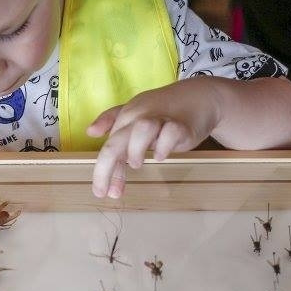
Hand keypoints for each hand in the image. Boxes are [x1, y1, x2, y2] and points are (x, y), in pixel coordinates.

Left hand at [86, 82, 219, 198]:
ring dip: (135, 150)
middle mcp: (140, 116)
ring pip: (141, 130)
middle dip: (107, 169)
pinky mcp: (182, 125)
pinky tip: (161, 156)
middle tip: (110, 193)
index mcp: (127, 116)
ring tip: (137, 164)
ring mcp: (161, 119)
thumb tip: (89, 132)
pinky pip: (171, 133)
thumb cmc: (165, 109)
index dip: (103, 172)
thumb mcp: (136, 113)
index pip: (109, 146)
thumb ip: (112, 122)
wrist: (200, 97)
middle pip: (116, 142)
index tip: (102, 193)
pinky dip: (164, 146)